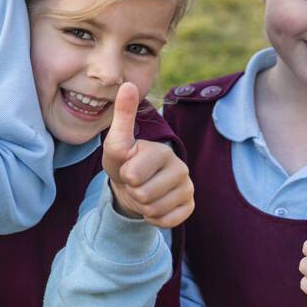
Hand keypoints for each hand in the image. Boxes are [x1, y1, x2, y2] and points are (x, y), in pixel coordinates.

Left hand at [102, 82, 193, 228]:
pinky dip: (154, 218)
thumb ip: (123, 115)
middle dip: (132, 191)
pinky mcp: (189, 207)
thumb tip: (128, 84)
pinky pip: (166, 222)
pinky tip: (154, 204)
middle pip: (143, 195)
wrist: (131, 186)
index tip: (128, 166)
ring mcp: (188, 189)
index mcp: (163, 151)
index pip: (133, 175)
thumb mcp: (117, 141)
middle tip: (134, 182)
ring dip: (141, 205)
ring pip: (154, 210)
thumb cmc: (123, 162)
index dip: (124, 175)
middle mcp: (181, 169)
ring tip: (142, 191)